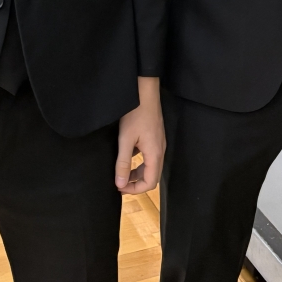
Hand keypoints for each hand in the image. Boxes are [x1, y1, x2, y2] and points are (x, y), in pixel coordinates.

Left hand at [115, 76, 164, 194]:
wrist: (145, 92)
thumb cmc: (135, 114)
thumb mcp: (126, 140)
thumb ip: (123, 163)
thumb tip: (120, 184)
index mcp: (155, 154)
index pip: (150, 182)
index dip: (135, 190)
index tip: (120, 188)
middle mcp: (160, 150)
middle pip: (152, 175)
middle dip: (136, 183)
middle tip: (120, 183)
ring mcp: (159, 142)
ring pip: (151, 165)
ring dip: (138, 172)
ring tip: (122, 172)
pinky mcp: (155, 136)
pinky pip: (150, 155)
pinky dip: (140, 161)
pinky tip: (128, 154)